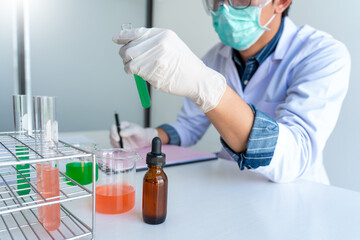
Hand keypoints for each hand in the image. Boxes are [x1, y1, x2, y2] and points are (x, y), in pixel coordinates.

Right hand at [109, 121, 157, 148]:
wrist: (144, 140)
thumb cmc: (140, 133)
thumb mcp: (136, 130)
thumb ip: (129, 130)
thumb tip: (121, 133)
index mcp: (121, 125)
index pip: (113, 127)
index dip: (113, 132)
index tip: (117, 138)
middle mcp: (118, 132)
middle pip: (111, 135)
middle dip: (115, 141)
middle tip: (121, 145)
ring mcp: (118, 138)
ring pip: (113, 142)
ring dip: (118, 145)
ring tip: (126, 147)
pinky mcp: (119, 145)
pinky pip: (116, 147)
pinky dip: (119, 149)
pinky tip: (126, 149)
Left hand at [112, 28, 226, 112]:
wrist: (196, 78)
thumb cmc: (183, 64)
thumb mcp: (171, 44)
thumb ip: (152, 42)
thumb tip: (130, 43)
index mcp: (163, 34)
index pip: (136, 32)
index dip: (123, 36)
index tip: (116, 39)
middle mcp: (159, 43)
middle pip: (129, 47)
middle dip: (124, 54)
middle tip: (128, 59)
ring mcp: (155, 58)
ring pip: (128, 59)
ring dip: (128, 65)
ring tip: (135, 68)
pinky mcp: (152, 71)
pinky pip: (133, 70)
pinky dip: (132, 73)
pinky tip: (140, 74)